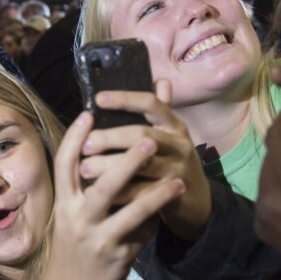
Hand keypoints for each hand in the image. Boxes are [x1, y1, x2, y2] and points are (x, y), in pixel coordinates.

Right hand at [40, 111, 184, 279]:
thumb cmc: (73, 245)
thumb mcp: (71, 214)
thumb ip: (84, 183)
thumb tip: (98, 146)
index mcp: (64, 204)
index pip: (65, 165)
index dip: (75, 138)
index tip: (89, 113)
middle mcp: (77, 219)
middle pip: (102, 185)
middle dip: (126, 161)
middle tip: (149, 140)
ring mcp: (98, 239)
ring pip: (131, 213)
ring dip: (157, 195)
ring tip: (179, 180)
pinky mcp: (118, 257)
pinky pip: (143, 234)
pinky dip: (156, 220)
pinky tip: (170, 209)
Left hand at [78, 79, 210, 240]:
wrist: (195, 199)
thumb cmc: (173, 160)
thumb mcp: (171, 134)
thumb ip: (162, 110)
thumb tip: (160, 80)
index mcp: (174, 125)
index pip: (151, 104)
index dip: (125, 99)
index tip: (98, 98)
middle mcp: (179, 144)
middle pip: (141, 135)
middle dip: (110, 138)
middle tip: (85, 144)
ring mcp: (178, 169)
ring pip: (141, 164)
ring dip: (109, 166)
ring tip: (84, 168)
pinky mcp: (172, 194)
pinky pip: (142, 192)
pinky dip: (118, 191)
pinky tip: (96, 191)